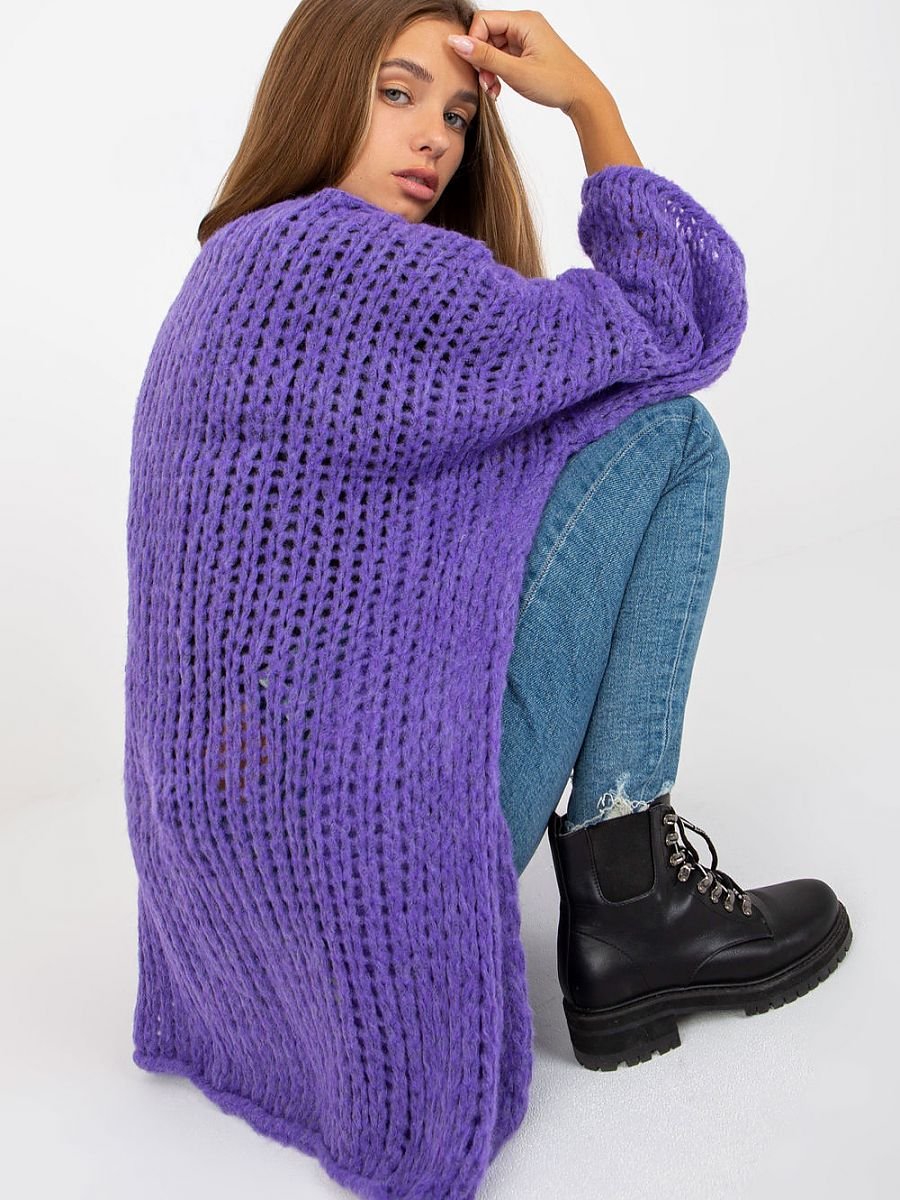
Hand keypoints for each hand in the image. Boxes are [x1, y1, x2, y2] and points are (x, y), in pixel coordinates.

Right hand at [448, 8, 601, 112]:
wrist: (582, 96)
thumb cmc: (556, 83)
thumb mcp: (516, 72)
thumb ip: (485, 57)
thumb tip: (456, 42)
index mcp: (524, 21)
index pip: (483, 20)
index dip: (473, 43)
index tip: (476, 69)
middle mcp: (524, 24)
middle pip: (486, 34)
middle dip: (481, 60)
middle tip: (486, 84)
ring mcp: (526, 38)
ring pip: (493, 47)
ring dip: (488, 69)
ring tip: (493, 89)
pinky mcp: (527, 51)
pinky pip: (503, 56)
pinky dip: (498, 72)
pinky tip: (499, 88)